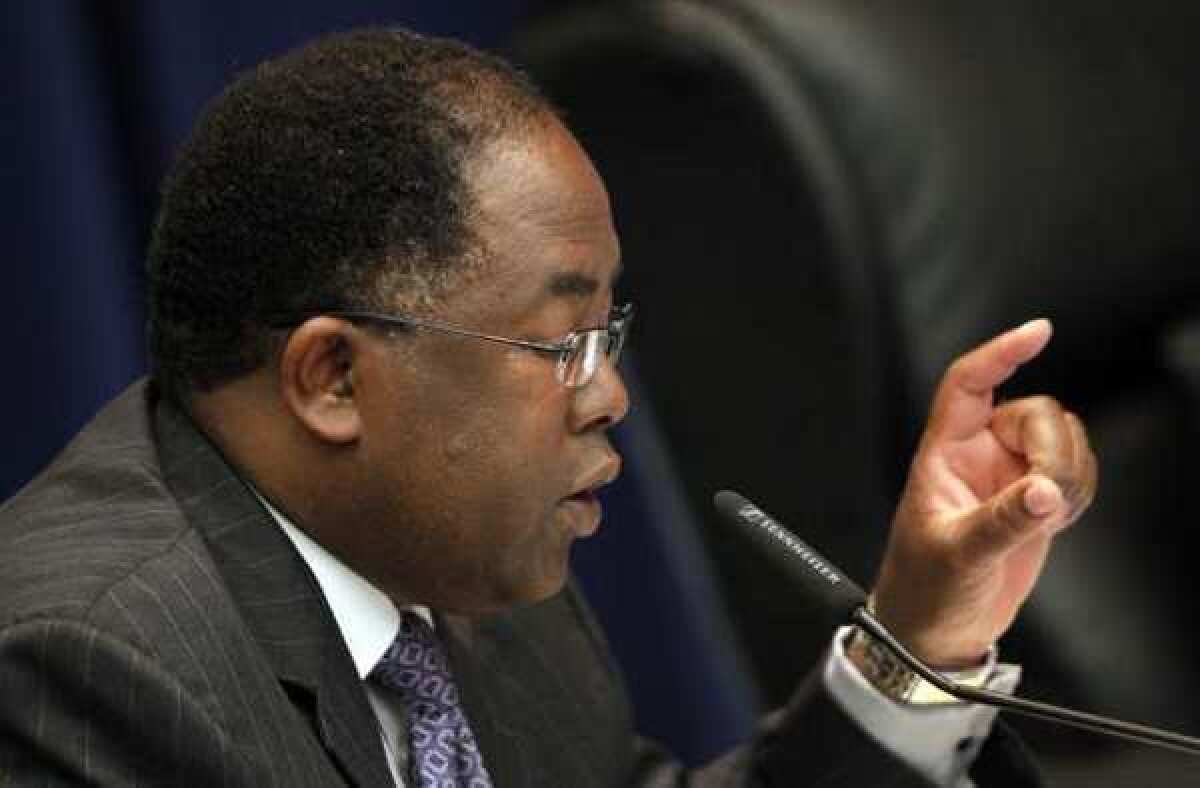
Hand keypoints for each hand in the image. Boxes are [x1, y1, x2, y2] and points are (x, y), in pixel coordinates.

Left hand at [871, 319, 1096, 667]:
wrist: (936, 633)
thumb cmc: (924, 590)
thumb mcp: (958, 555)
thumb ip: (1003, 522)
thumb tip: (1043, 491)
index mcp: (942, 455)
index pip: (969, 385)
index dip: (1000, 353)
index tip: (1038, 331)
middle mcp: (977, 456)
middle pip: (1035, 413)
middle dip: (1052, 450)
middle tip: (1043, 498)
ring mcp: (1008, 477)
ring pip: (1062, 440)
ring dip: (1069, 474)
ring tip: (1044, 519)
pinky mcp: (1032, 501)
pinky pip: (1074, 473)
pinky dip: (1077, 493)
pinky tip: (1053, 523)